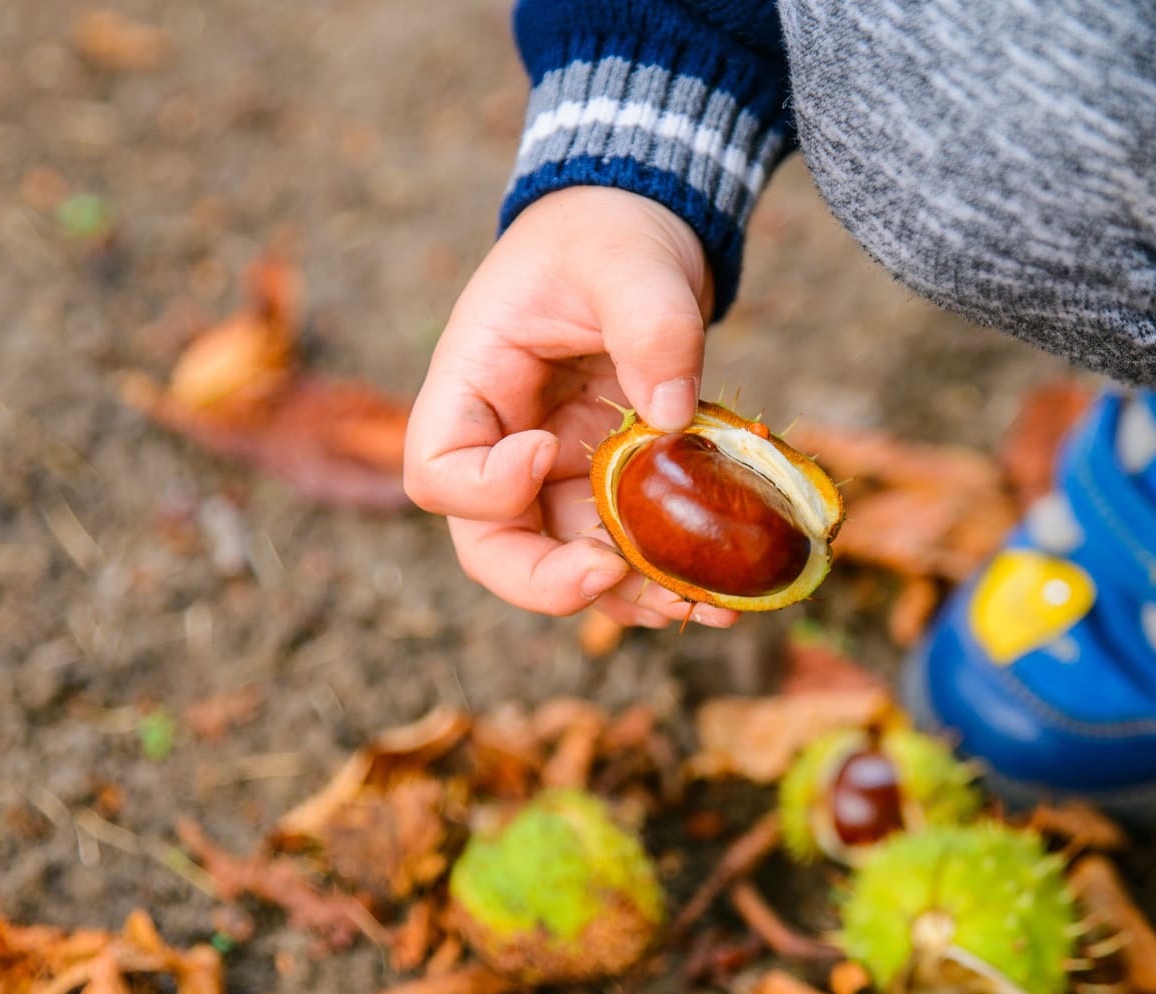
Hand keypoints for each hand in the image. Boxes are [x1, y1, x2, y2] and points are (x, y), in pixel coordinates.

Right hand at [404, 186, 740, 628]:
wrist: (643, 229)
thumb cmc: (610, 234)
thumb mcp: (630, 260)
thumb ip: (651, 326)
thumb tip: (672, 419)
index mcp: (472, 385)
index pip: (438, 471)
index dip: (485, 486)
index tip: (547, 449)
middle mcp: (505, 444)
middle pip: (492, 546)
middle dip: (549, 580)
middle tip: (613, 574)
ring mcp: (559, 474)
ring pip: (567, 564)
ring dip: (625, 594)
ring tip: (695, 602)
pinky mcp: (611, 486)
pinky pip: (623, 551)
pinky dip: (662, 580)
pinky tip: (718, 595)